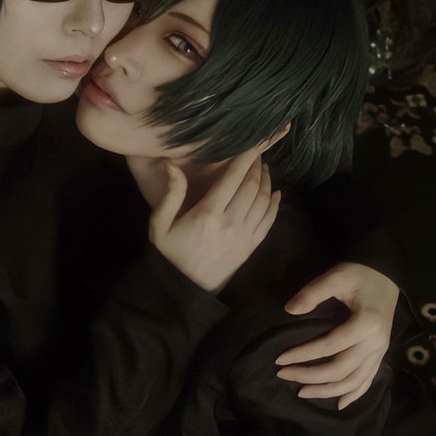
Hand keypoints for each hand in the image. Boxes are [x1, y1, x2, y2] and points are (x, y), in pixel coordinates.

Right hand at [148, 145, 280, 294]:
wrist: (183, 291)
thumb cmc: (169, 255)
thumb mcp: (160, 225)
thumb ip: (171, 194)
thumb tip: (171, 164)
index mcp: (208, 213)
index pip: (233, 177)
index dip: (246, 157)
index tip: (254, 143)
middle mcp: (230, 222)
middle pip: (252, 186)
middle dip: (257, 167)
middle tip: (258, 154)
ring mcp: (243, 236)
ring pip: (263, 201)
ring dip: (266, 183)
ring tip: (264, 170)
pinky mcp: (250, 248)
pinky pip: (268, 222)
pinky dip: (274, 205)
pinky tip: (276, 194)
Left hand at [276, 262, 398, 409]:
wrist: (386, 274)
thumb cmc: (360, 274)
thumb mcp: (337, 277)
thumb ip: (313, 292)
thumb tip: (290, 310)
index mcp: (366, 323)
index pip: (329, 346)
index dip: (303, 354)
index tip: (280, 359)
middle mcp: (376, 343)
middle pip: (340, 369)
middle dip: (310, 376)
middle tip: (284, 375)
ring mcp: (380, 351)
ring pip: (353, 381)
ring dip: (327, 390)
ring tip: (302, 392)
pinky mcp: (380, 354)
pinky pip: (368, 380)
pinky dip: (354, 394)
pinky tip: (339, 404)